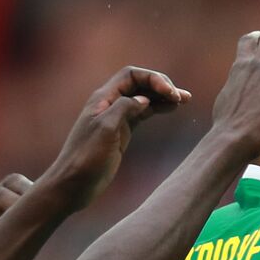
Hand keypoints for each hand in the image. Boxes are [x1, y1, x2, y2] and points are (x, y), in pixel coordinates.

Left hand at [42, 66, 190, 210]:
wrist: (74, 183)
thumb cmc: (86, 158)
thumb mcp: (106, 129)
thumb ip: (124, 108)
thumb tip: (144, 99)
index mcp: (103, 98)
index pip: (131, 75)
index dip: (153, 79)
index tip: (171, 93)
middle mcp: (110, 104)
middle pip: (139, 83)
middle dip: (161, 85)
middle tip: (181, 97)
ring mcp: (117, 117)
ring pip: (144, 98)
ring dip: (163, 96)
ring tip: (185, 99)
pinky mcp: (123, 131)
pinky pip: (143, 113)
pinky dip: (158, 109)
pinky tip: (171, 109)